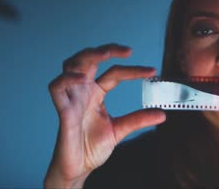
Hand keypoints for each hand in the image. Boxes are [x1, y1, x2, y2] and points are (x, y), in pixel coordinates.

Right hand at [44, 43, 165, 187]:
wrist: (79, 168)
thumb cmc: (92, 147)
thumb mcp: (120, 130)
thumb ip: (138, 120)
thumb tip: (162, 114)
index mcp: (96, 93)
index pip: (114, 73)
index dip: (133, 70)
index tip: (153, 71)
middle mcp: (83, 91)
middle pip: (89, 59)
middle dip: (106, 50)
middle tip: (127, 51)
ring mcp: (72, 99)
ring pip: (70, 66)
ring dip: (87, 56)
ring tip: (105, 55)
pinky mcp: (63, 111)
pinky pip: (56, 87)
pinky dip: (67, 78)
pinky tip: (82, 78)